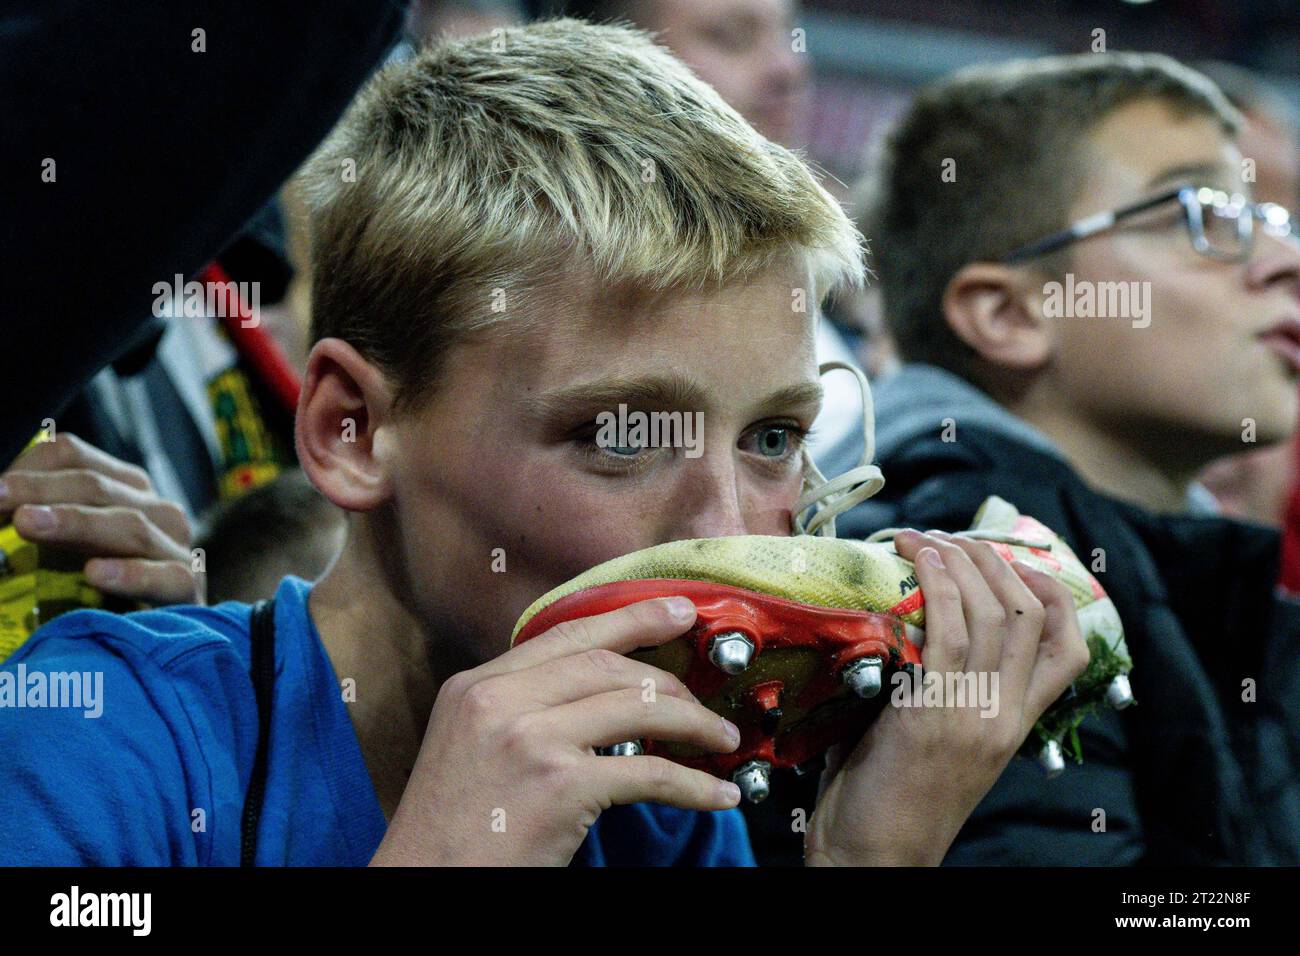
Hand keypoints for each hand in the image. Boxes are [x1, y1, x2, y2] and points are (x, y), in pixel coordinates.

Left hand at [0, 433, 201, 604]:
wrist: (139, 645)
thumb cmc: (82, 593)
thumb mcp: (51, 548)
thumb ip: (31, 519)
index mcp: (118, 488)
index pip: (72, 456)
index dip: (28, 466)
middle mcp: (152, 508)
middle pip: (96, 486)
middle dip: (40, 490)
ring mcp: (175, 547)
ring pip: (131, 524)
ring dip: (77, 523)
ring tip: (28, 524)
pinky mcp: (189, 589)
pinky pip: (169, 578)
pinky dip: (133, 575)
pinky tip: (96, 574)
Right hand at [370, 597, 741, 865]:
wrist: (417, 884)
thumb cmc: (449, 831)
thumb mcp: (467, 745)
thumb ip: (517, 709)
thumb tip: (593, 696)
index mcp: (475, 686)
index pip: (566, 634)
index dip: (630, 618)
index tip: (676, 610)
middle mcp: (499, 700)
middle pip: (607, 663)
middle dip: (670, 676)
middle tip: (707, 695)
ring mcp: (530, 739)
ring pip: (637, 706)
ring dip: (693, 722)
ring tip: (721, 738)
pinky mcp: (559, 785)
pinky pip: (649, 772)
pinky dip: (695, 785)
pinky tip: (718, 793)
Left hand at [806, 530, 1089, 865]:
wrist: (874, 856)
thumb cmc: (892, 798)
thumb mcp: (939, 740)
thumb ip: (946, 688)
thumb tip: (918, 623)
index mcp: (1017, 725)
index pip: (1069, 650)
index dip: (1055, 594)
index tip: (1019, 561)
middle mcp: (1005, 715)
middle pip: (1030, 615)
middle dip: (995, 562)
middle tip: (954, 538)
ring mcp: (973, 713)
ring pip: (993, 614)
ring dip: (960, 561)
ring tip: (927, 537)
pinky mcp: (931, 712)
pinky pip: (947, 631)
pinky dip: (936, 584)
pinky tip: (916, 558)